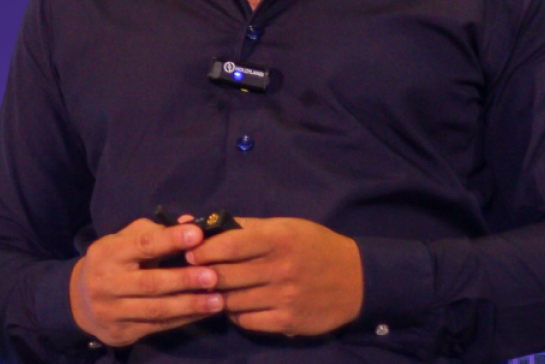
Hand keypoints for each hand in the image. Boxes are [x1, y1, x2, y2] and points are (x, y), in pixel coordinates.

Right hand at [69, 216, 225, 347]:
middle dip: (184, 279)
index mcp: (110, 253)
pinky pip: (157, 326)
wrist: (79, 301)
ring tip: (218, 300)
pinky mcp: (122, 331)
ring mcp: (113, 310)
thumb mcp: (124, 240)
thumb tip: (190, 222)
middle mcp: (108, 282)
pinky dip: (184, 319)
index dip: (170, 240)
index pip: (142, 245)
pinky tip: (204, 312)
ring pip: (156, 309)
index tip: (197, 235)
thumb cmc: (112, 262)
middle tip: (213, 276)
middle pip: (150, 282)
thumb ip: (155, 231)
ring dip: (190, 305)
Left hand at [183, 216, 363, 336]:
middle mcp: (281, 268)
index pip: (230, 245)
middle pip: (226, 275)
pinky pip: (247, 321)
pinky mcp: (288, 321)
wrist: (356, 279)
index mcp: (279, 239)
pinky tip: (236, 305)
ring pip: (232, 300)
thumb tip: (199, 224)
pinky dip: (235, 314)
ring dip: (217, 296)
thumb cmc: (314, 246)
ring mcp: (284, 297)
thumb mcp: (285, 227)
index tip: (188, 252)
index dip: (203, 250)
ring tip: (212, 290)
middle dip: (202, 275)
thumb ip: (244, 227)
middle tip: (190, 274)